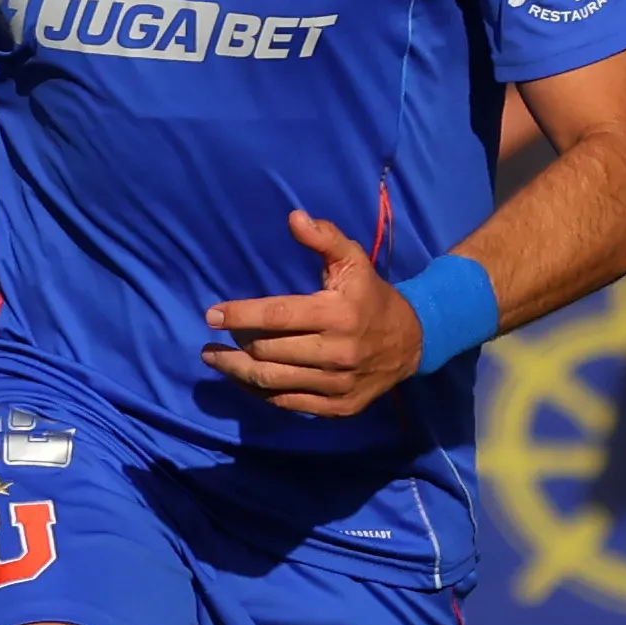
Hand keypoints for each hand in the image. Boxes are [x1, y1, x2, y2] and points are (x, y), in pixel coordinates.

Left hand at [202, 210, 424, 416]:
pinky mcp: (339, 407)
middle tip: (213, 337)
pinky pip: (287, 403)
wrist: (413, 343)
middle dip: (235, 343)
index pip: (278, 316)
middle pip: (268, 351)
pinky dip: (259, 392)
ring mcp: (338, 384)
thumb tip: (294, 218)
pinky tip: (241, 378)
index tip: (212, 314)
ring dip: (235, 371)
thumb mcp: (353, 261)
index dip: (240, 315)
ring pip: (272, 382)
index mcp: (338, 315)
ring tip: (214, 358)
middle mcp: (338, 353)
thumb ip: (325, 238)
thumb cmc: (370, 297)